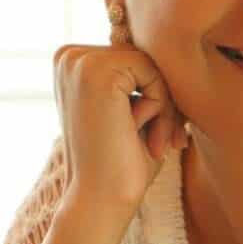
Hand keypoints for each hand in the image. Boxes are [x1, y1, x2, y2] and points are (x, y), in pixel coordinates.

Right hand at [51, 42, 187, 214]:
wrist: (100, 200)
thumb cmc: (121, 162)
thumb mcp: (132, 109)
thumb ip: (141, 76)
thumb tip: (174, 42)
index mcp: (70, 63)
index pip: (133, 58)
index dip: (154, 94)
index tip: (162, 135)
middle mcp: (68, 56)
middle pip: (143, 57)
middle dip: (163, 100)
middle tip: (166, 143)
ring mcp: (78, 61)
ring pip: (151, 64)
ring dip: (163, 106)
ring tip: (155, 143)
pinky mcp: (95, 70)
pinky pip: (153, 71)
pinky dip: (161, 106)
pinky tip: (143, 135)